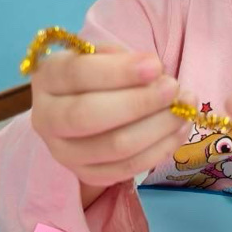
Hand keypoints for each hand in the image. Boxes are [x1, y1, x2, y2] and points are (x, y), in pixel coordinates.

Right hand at [30, 45, 188, 189]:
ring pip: (114, 147)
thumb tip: (155, 74)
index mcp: (47, 77)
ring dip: (158, 127)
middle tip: (174, 88)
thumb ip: (124, 60)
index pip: (77, 74)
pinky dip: (160, 149)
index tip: (156, 65)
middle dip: (139, 102)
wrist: (85, 106)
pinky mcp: (86, 175)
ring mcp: (63, 152)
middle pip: (89, 115)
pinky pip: (127, 169)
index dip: (119, 71)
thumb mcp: (104, 55)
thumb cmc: (99, 75)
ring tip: (186, 107)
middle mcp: (45, 118)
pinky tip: (180, 129)